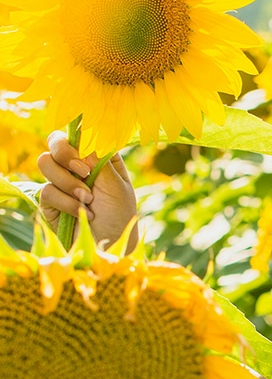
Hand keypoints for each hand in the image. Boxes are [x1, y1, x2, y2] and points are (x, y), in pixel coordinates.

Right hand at [37, 130, 137, 251]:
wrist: (109, 244)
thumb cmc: (119, 214)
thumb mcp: (116, 186)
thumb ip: (99, 162)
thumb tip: (82, 141)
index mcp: (98, 157)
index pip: (81, 134)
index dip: (79, 139)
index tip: (90, 153)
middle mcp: (78, 165)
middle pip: (56, 141)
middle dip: (66, 154)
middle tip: (84, 171)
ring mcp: (61, 181)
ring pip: (45, 162)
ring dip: (68, 182)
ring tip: (88, 199)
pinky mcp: (49, 200)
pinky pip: (46, 190)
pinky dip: (66, 202)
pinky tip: (82, 212)